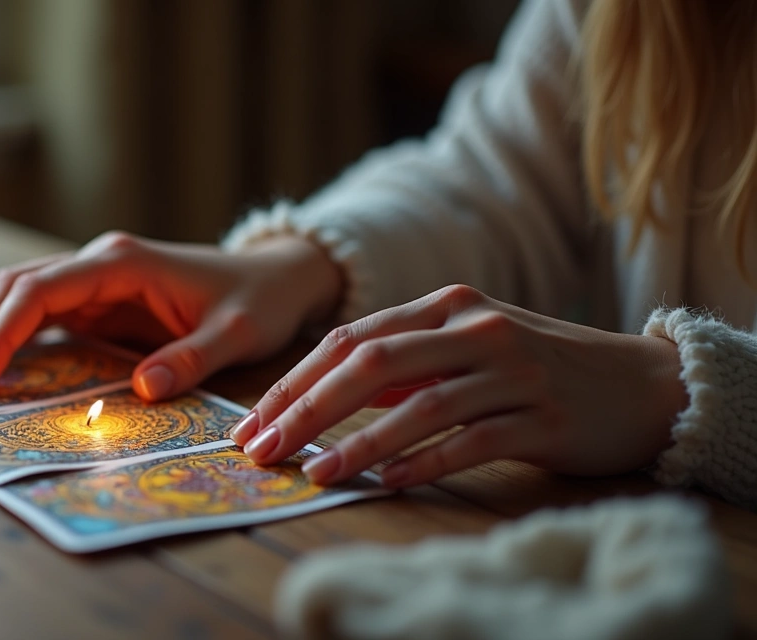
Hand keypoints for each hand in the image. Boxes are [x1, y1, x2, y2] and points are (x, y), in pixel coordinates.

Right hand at [0, 232, 341, 399]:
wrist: (278, 278)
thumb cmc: (259, 302)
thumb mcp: (237, 335)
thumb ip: (191, 359)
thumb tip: (141, 390)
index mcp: (122, 262)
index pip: (41, 290)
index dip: (3, 331)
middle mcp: (99, 263)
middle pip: (17, 288)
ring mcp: (95, 280)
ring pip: (20, 296)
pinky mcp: (99, 301)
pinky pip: (41, 315)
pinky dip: (9, 337)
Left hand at [229, 285, 687, 486]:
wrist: (641, 383)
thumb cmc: (537, 366)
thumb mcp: (466, 346)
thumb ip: (403, 360)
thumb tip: (324, 394)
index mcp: (446, 305)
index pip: (349, 339)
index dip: (295, 382)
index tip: (253, 422)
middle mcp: (475, 329)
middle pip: (372, 364)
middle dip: (308, 409)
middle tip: (264, 449)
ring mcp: (512, 372)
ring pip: (420, 406)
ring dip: (359, 442)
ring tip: (316, 473)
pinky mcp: (543, 418)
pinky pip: (471, 441)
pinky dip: (424, 462)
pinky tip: (387, 482)